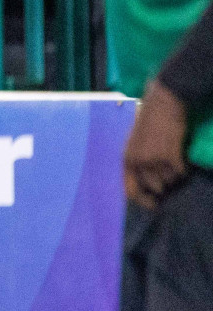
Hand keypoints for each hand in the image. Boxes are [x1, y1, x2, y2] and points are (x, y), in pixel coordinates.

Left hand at [124, 80, 187, 208]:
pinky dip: (183, 169)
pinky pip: (180, 173)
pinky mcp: (171, 156)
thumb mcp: (134, 142)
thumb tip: (143, 182)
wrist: (163, 104)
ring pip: (169, 181)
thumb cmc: (148, 120)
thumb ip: (136, 160)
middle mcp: (138, 163)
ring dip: (174, 175)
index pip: (130, 190)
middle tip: (168, 178)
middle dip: (163, 186)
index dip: (142, 201)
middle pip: (154, 188)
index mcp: (126, 159)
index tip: (153, 205)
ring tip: (173, 161)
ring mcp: (154, 160)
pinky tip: (181, 160)